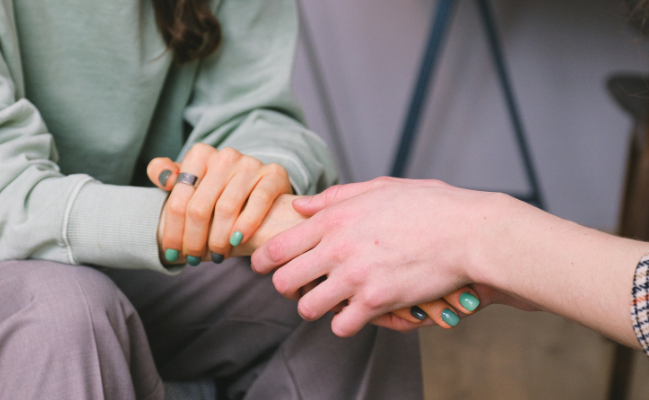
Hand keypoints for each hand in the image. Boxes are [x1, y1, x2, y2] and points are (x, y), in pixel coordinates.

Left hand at [148, 143, 291, 263]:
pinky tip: (237, 241)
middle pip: (199, 208)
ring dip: (218, 240)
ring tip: (217, 255)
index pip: (179, 200)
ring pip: (226, 208)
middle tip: (194, 259)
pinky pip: (258, 201)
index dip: (173, 231)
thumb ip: (166, 174)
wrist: (260, 188)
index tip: (171, 253)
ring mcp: (250, 164)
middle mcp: (225, 156)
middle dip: (194, 240)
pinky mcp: (274, 174)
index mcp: (200, 155)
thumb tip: (163, 177)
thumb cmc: (217, 191)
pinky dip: (246, 225)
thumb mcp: (190, 181)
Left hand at [252, 177, 498, 336]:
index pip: (277, 246)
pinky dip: (344, 323)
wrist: (468, 232)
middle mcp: (337, 248)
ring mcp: (355, 277)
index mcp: (334, 219)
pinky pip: (341, 325)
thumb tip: (301, 205)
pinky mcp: (376, 301)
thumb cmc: (429, 206)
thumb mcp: (379, 188)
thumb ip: (335, 197)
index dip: (262, 261)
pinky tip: (354, 313)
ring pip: (307, 308)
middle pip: (283, 281)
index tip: (262, 266)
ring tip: (327, 301)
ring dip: (314, 307)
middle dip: (285, 287)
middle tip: (297, 287)